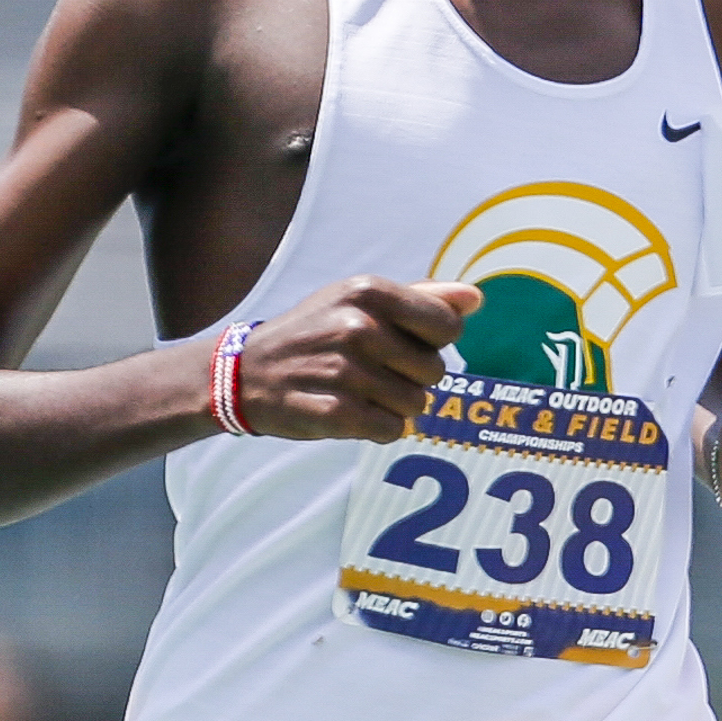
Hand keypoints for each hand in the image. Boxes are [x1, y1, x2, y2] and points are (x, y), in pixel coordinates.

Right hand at [224, 277, 480, 441]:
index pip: (448, 327)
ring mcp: (346, 372)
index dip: (432, 343)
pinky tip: (351, 414)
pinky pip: (391, 429)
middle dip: (411, 378)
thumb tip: (475, 299)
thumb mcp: (358, 301)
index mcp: (369, 291)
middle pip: (435, 371)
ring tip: (360, 393)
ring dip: (394, 406)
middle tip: (373, 373)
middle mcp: (358, 327)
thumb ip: (420, 298)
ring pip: (416, 405)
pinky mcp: (335, 413)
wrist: (246, 373)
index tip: (402, 345)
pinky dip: (378, 428)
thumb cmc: (314, 332)